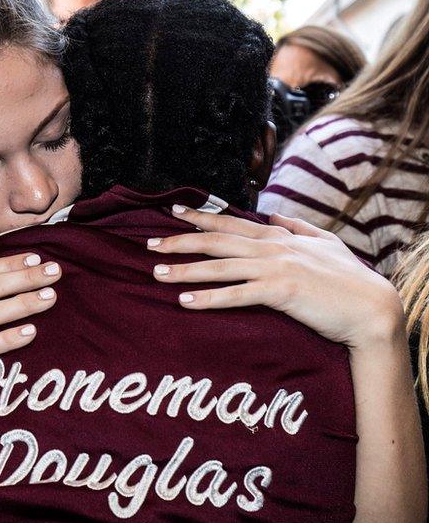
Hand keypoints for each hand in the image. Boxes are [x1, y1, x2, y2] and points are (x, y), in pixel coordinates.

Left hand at [147, 205, 403, 348]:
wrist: (373, 308)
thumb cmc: (349, 279)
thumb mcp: (324, 243)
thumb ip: (296, 227)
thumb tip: (273, 215)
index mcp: (279, 236)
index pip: (231, 224)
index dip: (199, 219)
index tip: (172, 213)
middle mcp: (273, 248)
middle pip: (216, 242)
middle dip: (180, 241)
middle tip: (148, 243)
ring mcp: (276, 269)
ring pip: (220, 267)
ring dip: (185, 270)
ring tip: (157, 273)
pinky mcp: (281, 293)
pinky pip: (237, 295)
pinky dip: (209, 298)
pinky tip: (186, 301)